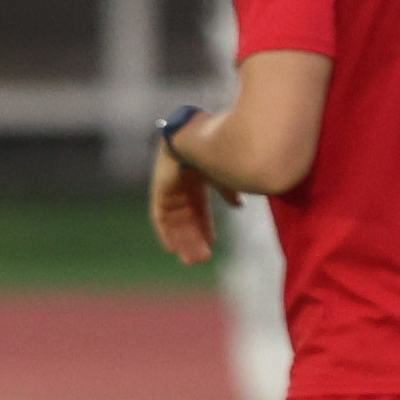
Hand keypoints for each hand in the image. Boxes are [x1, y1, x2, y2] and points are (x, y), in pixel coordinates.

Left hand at [150, 143, 231, 264]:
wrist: (193, 139)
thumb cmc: (212, 153)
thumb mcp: (223, 176)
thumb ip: (229, 191)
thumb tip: (240, 205)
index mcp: (198, 186)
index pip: (200, 213)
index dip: (205, 229)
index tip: (211, 245)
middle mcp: (182, 191)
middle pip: (187, 221)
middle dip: (194, 241)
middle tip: (200, 260)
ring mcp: (169, 192)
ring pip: (175, 224)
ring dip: (183, 241)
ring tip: (191, 259)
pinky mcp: (159, 193)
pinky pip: (159, 218)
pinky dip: (165, 233)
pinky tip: (172, 248)